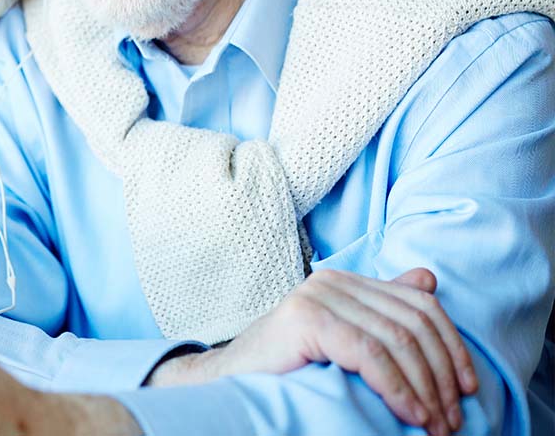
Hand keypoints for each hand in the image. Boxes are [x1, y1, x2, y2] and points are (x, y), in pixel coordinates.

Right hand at [151, 268, 477, 435]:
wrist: (232, 383)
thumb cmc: (289, 369)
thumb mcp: (345, 341)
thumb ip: (384, 312)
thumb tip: (428, 279)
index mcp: (346, 282)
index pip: (419, 305)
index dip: (452, 347)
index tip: (467, 390)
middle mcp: (332, 280)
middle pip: (413, 323)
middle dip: (442, 375)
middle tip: (452, 420)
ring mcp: (318, 295)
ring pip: (396, 340)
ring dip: (425, 389)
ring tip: (435, 425)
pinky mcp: (307, 317)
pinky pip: (369, 353)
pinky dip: (397, 387)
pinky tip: (409, 412)